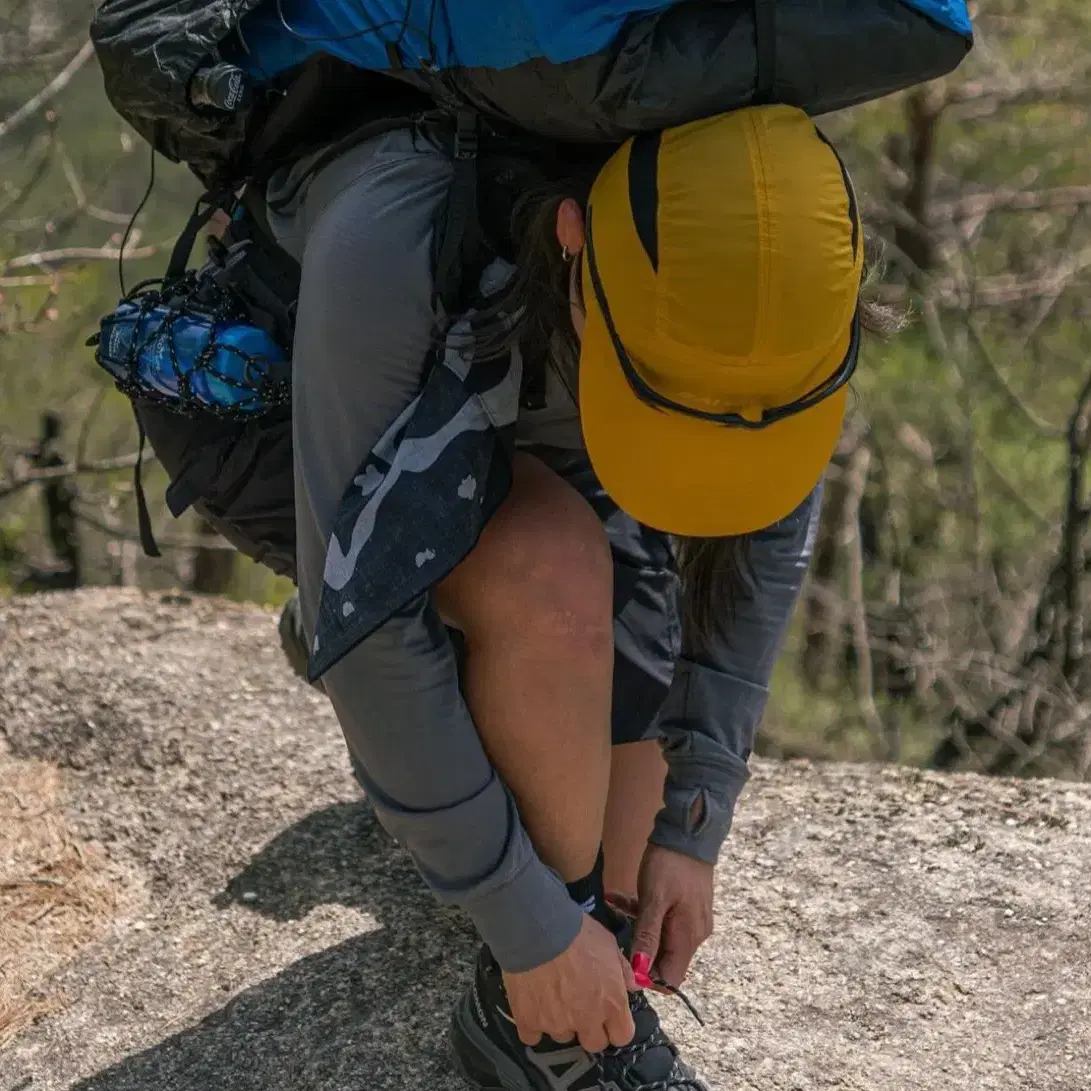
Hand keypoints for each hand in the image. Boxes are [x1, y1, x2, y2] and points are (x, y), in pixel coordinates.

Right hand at [503, 914, 635, 1053]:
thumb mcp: (608, 943)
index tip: (607, 1014)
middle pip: (593, 1044)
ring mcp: (556, 1025)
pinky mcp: (528, 1022)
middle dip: (588, 1028)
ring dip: (560, 1022)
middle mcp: (586, 1020)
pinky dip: (533, 1024)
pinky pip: (532, 1036)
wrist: (538, 930)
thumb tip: (632, 986)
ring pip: (562, 1036)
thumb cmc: (578, 933)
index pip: (622, 1036)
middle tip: (579, 1005)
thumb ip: (623, 969)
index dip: (615, 1026)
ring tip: (551, 996)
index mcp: (611, 1003)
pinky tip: (531, 1005)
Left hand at [620, 844, 714, 990]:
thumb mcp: (653, 899)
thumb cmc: (671, 864)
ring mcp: (690, 919)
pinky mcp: (685, 905)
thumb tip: (639, 972)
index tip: (623, 964)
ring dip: (635, 927)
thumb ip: (647, 936)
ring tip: (611, 907)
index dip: (647, 978)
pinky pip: (662, 918)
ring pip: (660, 936)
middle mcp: (694, 934)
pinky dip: (641, 912)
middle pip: (664, 959)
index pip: (671, 979)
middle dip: (638, 951)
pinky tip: (617, 897)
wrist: (689, 831)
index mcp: (689, 937)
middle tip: (611, 936)